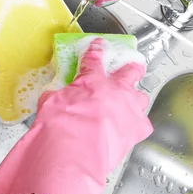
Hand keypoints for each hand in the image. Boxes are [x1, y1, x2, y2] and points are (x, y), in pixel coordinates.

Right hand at [0, 38, 152, 193]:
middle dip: (131, 67)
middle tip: (132, 65)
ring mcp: (128, 109)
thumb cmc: (58, 124)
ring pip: (141, 97)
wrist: (73, 149)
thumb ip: (56, 96)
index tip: (98, 44)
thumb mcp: (49, 103)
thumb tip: (53, 96)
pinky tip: (130, 130)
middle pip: (130, 71)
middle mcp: (115, 90)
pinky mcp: (136, 130)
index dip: (95, 50)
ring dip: (136, 98)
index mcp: (92, 80)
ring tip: (132, 101)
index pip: (94, 59)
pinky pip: (142, 124)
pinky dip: (136, 126)